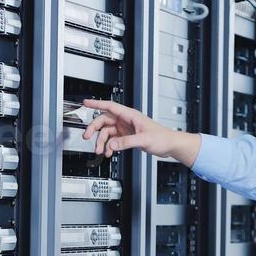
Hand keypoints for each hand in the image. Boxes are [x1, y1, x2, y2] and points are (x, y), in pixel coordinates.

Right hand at [79, 99, 201, 163]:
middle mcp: (126, 120)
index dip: (96, 104)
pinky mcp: (127, 137)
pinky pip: (113, 140)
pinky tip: (109, 152)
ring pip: (107, 132)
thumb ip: (127, 142)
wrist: (169, 145)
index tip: (86, 102)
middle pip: (104, 121)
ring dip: (101, 142)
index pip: (110, 106)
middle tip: (87, 137)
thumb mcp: (144, 139)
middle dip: (94, 129)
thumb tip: (112, 145)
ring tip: (100, 150)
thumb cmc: (162, 137)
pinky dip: (109, 146)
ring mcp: (126, 129)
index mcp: (130, 115)